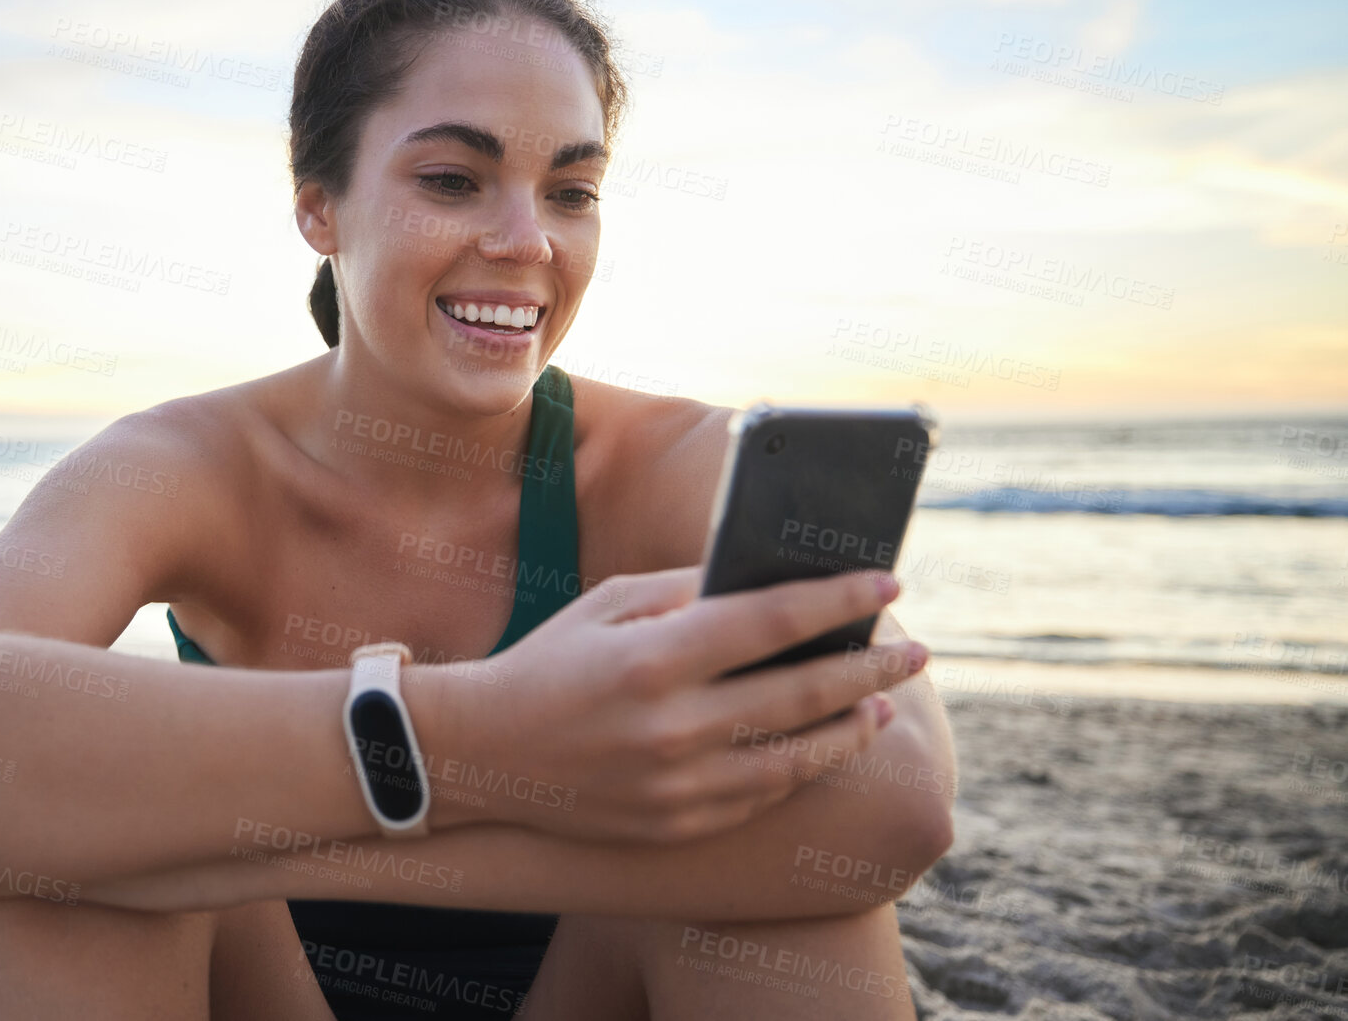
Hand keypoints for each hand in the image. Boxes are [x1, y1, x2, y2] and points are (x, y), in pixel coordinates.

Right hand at [408, 565, 926, 844]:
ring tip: (884, 703)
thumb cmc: (550, 662)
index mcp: (655, 657)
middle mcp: (673, 726)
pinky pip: (761, 795)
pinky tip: (826, 743)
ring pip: (796, 757)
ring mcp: (678, 785)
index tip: (888, 583)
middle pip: (802, 692)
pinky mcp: (677, 824)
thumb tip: (765, 577)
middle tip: (918, 652)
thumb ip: (687, 587)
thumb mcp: (609, 605)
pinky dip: (802, 766)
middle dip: (872, 666)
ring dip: (852, 727)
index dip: (837, 601)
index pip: (771, 620)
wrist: (484, 755)